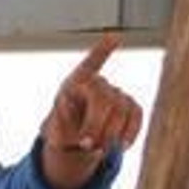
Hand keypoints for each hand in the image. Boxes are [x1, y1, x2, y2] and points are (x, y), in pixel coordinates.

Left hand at [43, 35, 143, 154]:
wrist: (76, 139)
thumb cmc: (61, 131)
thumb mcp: (52, 130)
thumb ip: (58, 124)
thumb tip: (67, 114)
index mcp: (73, 85)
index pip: (88, 66)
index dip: (102, 52)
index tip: (114, 38)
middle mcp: (96, 84)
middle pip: (103, 97)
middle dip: (96, 124)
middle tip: (87, 145)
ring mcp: (115, 93)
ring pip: (121, 109)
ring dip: (110, 133)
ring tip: (96, 149)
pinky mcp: (130, 106)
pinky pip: (135, 116)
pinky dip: (128, 133)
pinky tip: (119, 146)